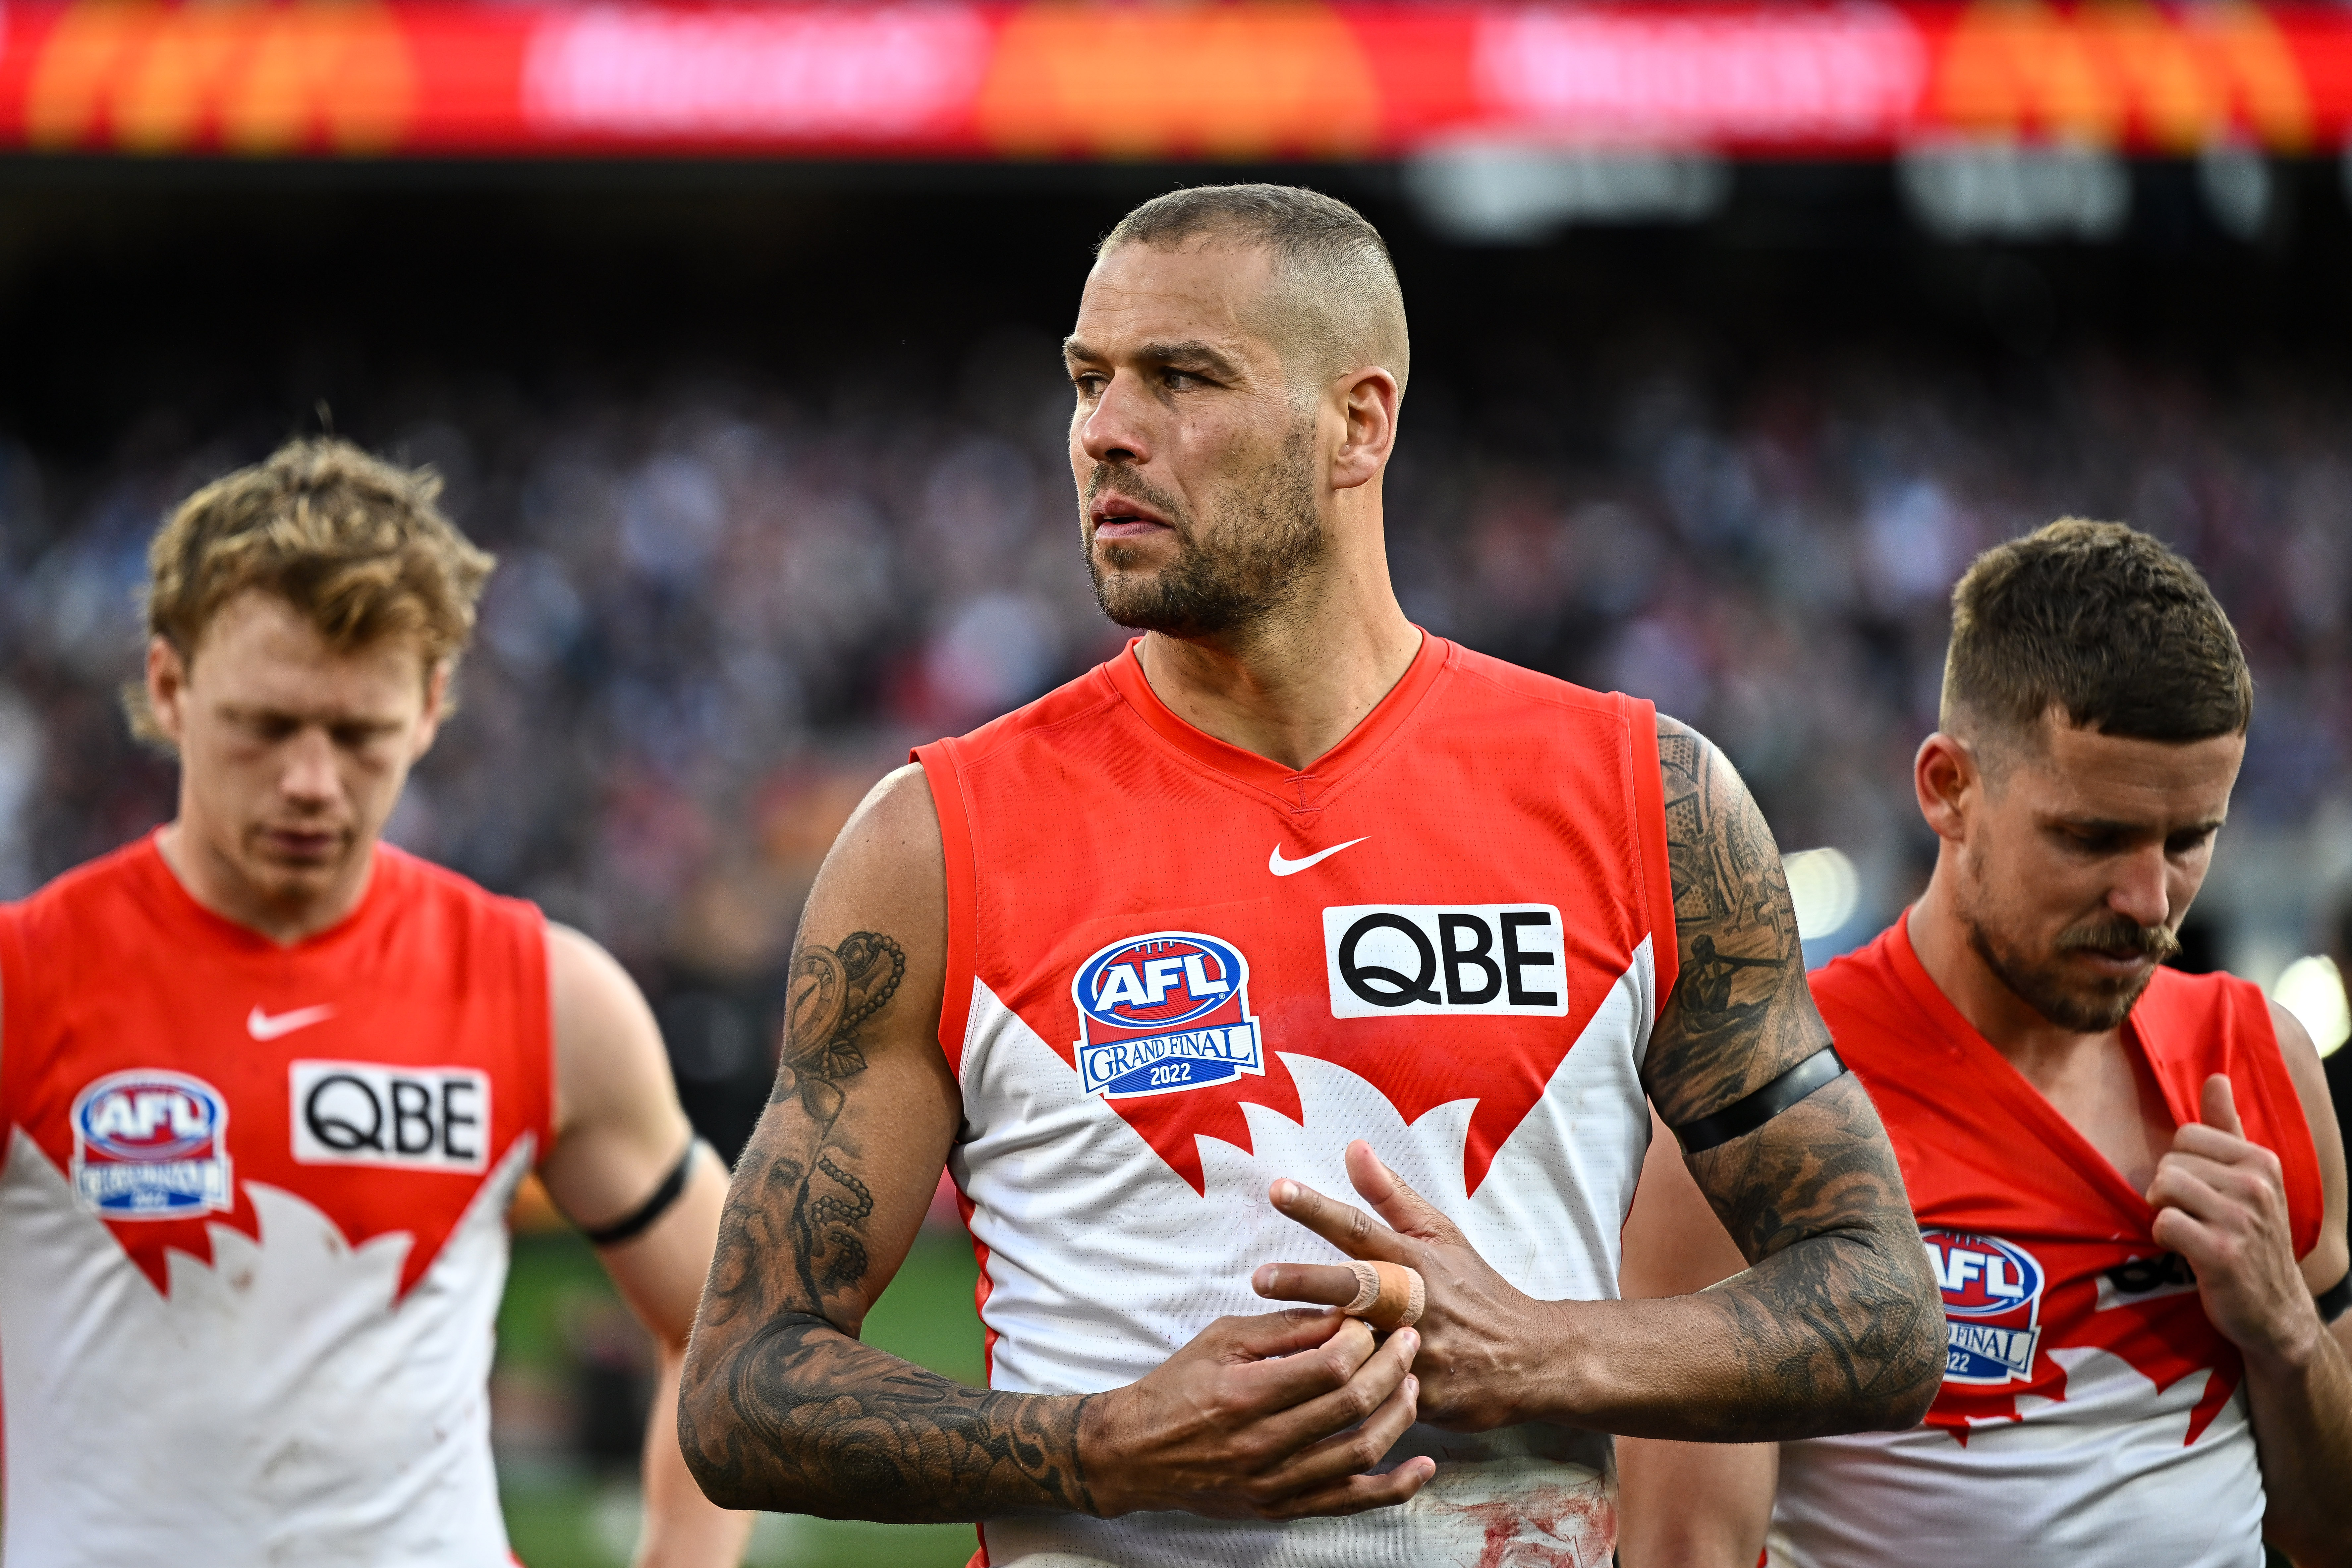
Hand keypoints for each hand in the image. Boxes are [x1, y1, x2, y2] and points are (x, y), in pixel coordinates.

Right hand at [1079, 1308, 1432, 1520]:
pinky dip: (1393, 1488)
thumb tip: (1344, 1314)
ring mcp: (1273, 1482)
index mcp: (1244, 1394)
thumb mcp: (1221, 1339)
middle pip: (1351, 1404)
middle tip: (1410, 1340)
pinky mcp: (1280, 1507)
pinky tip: (1422, 1468)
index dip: (1362, 1339)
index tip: (1372, 1321)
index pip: (1328, 1366)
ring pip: (1359, 1452)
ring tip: (1412, 1384)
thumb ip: (1284, 1326)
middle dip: (1391, 1366)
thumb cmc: (1178, 1386)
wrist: (1136, 1453)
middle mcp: (1262, 1444)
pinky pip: (1350, 1502)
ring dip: (1398, 1415)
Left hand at [1253, 1139, 1562, 1431]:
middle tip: (1260, 1278)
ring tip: (1265, 1345)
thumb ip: (1390, 1195)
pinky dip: (1343, 1393)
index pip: (1359, 1226)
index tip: (1277, 1190)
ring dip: (1316, 1343)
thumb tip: (1353, 1147)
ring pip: (1360, 1347)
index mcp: (1414, 1258)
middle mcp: (1414, 1301)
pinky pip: (1374, 1394)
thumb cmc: (1474, 1288)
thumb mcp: (1439, 1234)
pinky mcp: (1421, 1394)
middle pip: (1356, 1286)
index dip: (1318, 1208)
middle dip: (1307, 1281)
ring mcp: (1418, 1350)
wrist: (1529, 1358)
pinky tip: (1302, 1396)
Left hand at [2147, 1074, 2320, 1370]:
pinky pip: (2162, 1223)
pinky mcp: (2220, 1253)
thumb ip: (2227, 1128)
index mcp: (2261, 1162)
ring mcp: (2240, 1220)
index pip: (2185, 1136)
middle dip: (2169, 1192)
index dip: (2181, 1166)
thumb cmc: (2250, 1239)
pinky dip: (2163, 1238)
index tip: (2201, 1193)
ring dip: (2164, 1213)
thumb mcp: (2250, 1180)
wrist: (2275, 1313)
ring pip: (2162, 1189)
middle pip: (2169, 1162)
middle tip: (2194, 1219)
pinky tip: (2185, 1251)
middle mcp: (2256, 1185)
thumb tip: (2214, 1077)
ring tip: (2188, 1232)